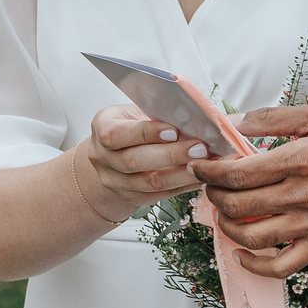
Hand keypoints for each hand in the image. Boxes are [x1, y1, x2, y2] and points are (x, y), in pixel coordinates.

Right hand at [79, 103, 211, 218]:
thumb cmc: (133, 124)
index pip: (116, 133)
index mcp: (102, 127)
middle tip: (200, 148)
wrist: (116, 152)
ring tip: (205, 164)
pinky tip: (200, 176)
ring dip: (181, 174)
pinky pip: (160, 195)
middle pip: (134, 161)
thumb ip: (160, 112)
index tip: (174, 131)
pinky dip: (183, 186)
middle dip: (171, 155)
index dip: (145, 133)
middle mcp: (102, 157)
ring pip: (149, 183)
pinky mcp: (131, 197)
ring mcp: (115, 181)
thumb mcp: (138, 110)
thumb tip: (195, 115)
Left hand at [188, 106, 307, 277]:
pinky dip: (255, 265)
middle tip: (211, 188)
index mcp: (297, 161)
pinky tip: (243, 254)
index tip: (200, 166)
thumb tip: (235, 122)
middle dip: (213, 197)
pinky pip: (280, 267)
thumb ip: (275, 118)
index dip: (208, 172)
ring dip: (227, 227)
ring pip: (252, 237)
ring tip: (225, 214)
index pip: (236, 174)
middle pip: (237, 205)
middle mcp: (300, 196)